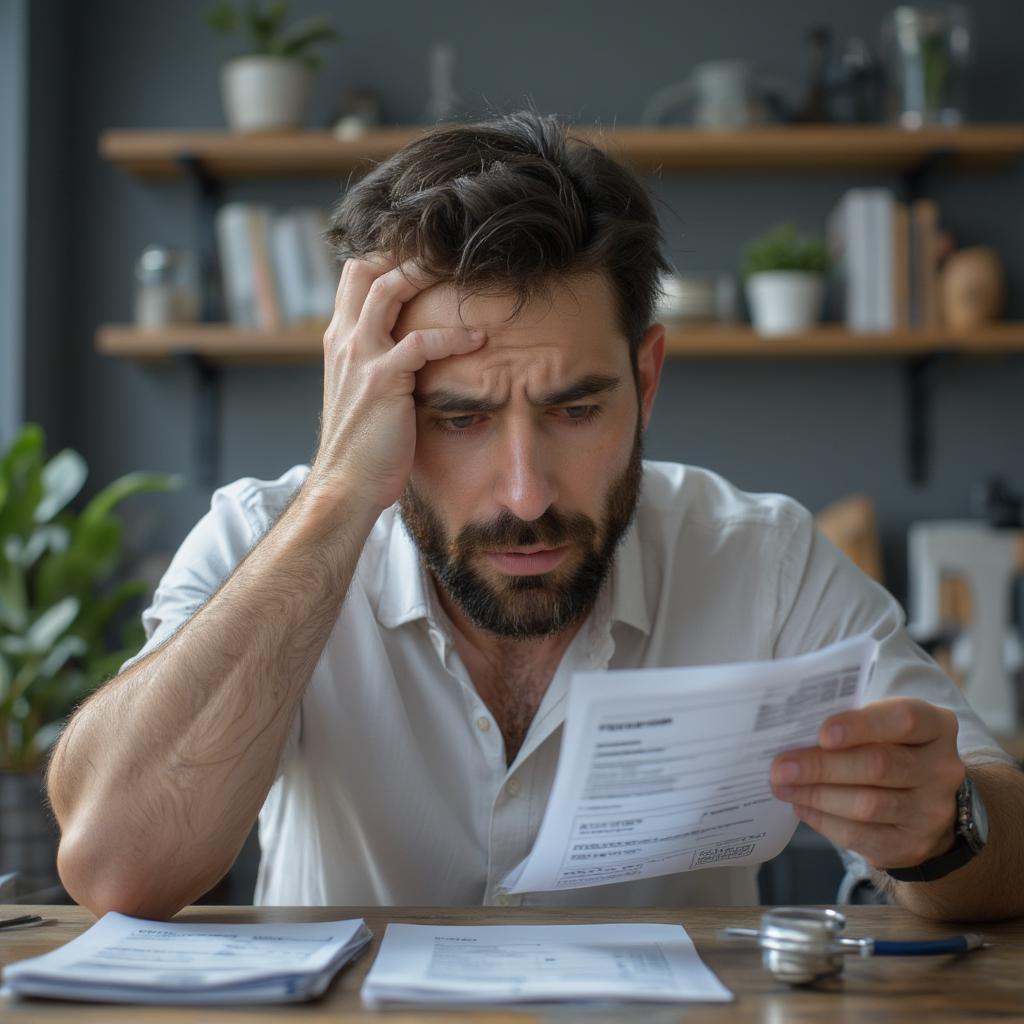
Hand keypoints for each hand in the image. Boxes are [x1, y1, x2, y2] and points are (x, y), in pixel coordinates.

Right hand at [307, 257, 485, 511]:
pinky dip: (454, 336)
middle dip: (405, 250)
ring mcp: (360, 357)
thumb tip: (411, 349)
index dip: (387, 255)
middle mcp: (344, 340)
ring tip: (464, 269)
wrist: (346, 486)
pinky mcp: (381, 380)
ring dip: (426, 272)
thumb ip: (378, 363)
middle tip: (448, 246)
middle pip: (366, 268)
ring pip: (388, 290)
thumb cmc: (363, 446)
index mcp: (340, 341)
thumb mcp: (363, 393)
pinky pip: (421, 343)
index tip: (426, 249)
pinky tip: (480, 339)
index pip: (355, 277)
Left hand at [770, 698, 965, 868]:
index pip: (904, 720)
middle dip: (822, 766)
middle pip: (879, 766)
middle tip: (781, 766)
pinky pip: (861, 836)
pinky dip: (824, 820)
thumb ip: (850, 721)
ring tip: (782, 785)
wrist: (924, 801)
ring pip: (867, 805)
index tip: (822, 733)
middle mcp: (941, 769)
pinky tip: (801, 806)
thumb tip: (793, 727)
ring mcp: (931, 811)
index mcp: (935, 726)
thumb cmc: (889, 747)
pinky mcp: (912, 845)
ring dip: (817, 795)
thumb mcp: (882, 724)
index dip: (861, 726)